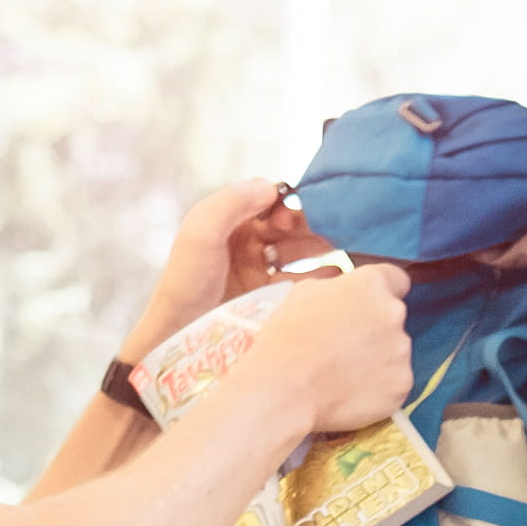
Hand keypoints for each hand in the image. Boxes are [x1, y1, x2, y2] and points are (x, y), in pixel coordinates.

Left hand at [125, 180, 332, 356]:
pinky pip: (303, 281)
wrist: (180, 337)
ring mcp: (262, 271)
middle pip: (291, 224)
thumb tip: (273, 188)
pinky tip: (337, 275)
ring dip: (323, 246)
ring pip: (301, 251)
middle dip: (314, 222)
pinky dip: (323, 276)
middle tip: (337, 228)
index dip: (287, 203)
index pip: (270, 200)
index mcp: (230, 220)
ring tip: (346, 246)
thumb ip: (232, 202)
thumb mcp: (201, 231)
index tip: (291, 218)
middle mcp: (248, 242)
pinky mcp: (272, 299)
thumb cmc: (186, 282)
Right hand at [242, 267, 414, 433]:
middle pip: (393, 319)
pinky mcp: (402, 384)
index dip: (381, 294)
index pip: (396, 280)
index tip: (369, 307)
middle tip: (344, 346)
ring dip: (377, 360)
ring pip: (395, 353)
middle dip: (375, 330)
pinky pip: (395, 383)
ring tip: (342, 372)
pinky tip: (350, 391)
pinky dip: (378, 388)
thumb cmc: (287, 339)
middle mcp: (394, 313)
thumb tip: (344, 295)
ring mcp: (401, 351)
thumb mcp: (303, 293)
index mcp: (372, 284)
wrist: (285, 390)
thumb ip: (336, 288)